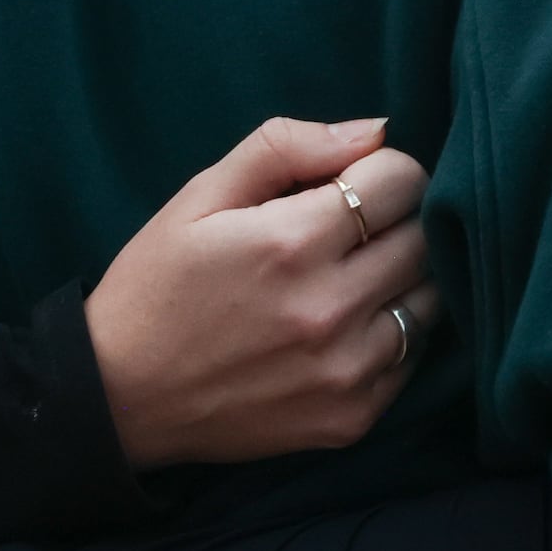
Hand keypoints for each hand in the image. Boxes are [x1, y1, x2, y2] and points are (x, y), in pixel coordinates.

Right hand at [88, 116, 443, 469]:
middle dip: (397, 219)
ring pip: (430, 299)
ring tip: (352, 276)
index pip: (402, 182)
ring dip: (403, 278)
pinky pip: (412, 357)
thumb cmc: (158, 286)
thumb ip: (286, 147)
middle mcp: (329, 309)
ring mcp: (345, 372)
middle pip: (423, 239)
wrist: (121, 399)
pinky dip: (393, 333)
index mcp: (290, 243)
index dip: (382, 170)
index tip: (352, 182)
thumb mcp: (199, 197)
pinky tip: (345, 326)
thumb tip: (375, 131)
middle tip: (354, 228)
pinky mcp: (351, 419)